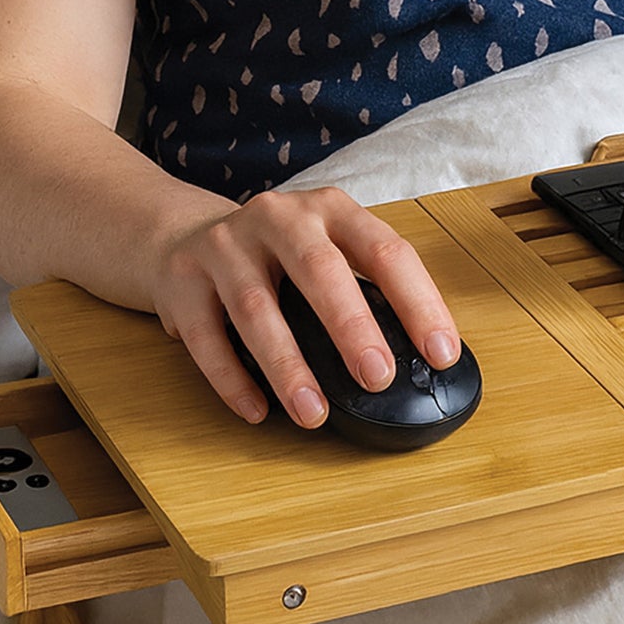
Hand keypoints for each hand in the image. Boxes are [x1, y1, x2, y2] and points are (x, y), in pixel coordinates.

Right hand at [148, 187, 462, 429]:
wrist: (184, 235)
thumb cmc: (277, 254)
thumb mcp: (327, 247)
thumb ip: (365, 287)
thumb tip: (420, 357)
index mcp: (330, 210)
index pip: (384, 250)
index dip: (417, 303)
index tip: (441, 352)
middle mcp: (279, 218)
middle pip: (318, 269)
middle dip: (351, 326)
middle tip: (378, 377)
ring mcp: (225, 245)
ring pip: (256, 308)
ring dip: (288, 366)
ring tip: (314, 413)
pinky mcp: (182, 280)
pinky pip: (206, 336)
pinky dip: (232, 378)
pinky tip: (257, 410)